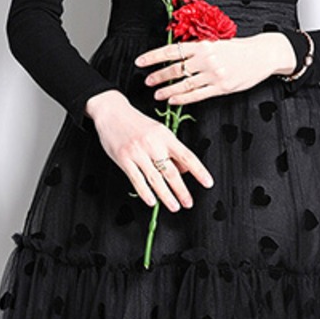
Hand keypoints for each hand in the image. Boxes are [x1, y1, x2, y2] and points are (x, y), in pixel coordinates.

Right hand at [84, 90, 214, 211]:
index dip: (199, 171)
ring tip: (174, 206)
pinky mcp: (123, 159)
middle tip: (188, 203)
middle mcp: (153, 144)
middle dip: (181, 190)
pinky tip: (152, 201)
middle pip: (171, 171)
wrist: (112, 112)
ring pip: (155, 179)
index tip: (208, 183)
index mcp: (165, 136)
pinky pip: (136, 180)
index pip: (187, 156)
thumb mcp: (159, 131)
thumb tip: (185, 170)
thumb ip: (171, 150)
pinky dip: (145, 192)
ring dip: (166, 196)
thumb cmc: (137, 123)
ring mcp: (137, 152)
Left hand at [134, 31, 295, 106]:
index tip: (140, 61)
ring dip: (168, 90)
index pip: (172, 50)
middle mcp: (206, 59)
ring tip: (156, 94)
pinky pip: (197, 95)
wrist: (263, 54)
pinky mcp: (222, 87)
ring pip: (184, 84)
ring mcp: (214, 74)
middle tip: (147, 81)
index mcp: (203, 45)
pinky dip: (183, 99)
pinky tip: (173, 101)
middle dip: (158, 75)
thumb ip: (199, 50)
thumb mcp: (217, 43)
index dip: (153, 56)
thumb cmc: (240, 49)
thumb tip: (177, 54)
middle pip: (175, 69)